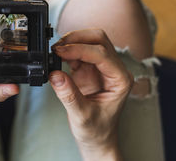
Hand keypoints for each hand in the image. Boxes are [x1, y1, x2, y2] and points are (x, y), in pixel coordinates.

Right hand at [50, 29, 132, 159]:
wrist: (96, 138)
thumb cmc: (97, 130)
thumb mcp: (82, 116)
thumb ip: (69, 95)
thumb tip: (55, 74)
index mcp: (120, 79)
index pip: (102, 54)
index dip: (80, 49)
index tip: (61, 51)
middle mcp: (113, 69)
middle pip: (98, 40)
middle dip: (77, 38)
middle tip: (57, 47)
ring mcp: (101, 67)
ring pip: (89, 41)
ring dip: (71, 42)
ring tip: (55, 51)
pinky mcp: (89, 69)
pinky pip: (78, 52)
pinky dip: (67, 51)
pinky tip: (57, 57)